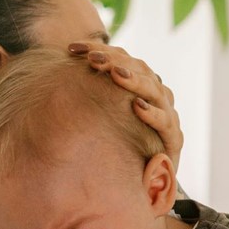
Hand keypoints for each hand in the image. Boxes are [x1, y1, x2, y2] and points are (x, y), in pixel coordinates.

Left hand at [68, 42, 183, 170]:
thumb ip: (87, 97)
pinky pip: (165, 123)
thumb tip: (54, 75)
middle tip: (92, 58)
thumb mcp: (101, 117)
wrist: (148, 179)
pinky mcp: (173, 139)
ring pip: (153, 90)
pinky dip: (152, 114)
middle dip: (114, 60)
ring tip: (115, 74)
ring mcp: (167, 115)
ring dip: (134, 80)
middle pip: (138, 67)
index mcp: (139, 84)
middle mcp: (156, 95)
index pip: (120, 58)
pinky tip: (137, 107)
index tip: (71, 48)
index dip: (98, 49)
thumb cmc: (120, 145)